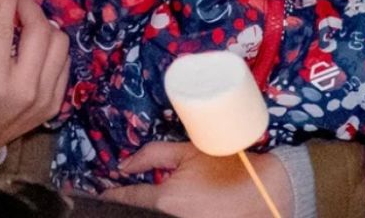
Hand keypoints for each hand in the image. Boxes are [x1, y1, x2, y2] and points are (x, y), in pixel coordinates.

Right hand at [0, 0, 68, 155]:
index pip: (4, 29)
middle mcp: (24, 92)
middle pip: (39, 31)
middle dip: (28, 6)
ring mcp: (43, 100)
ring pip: (58, 43)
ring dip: (42, 26)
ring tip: (25, 23)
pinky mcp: (54, 105)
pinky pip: (64, 62)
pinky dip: (51, 47)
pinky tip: (35, 46)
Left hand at [101, 142, 292, 217]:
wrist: (267, 190)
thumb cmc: (227, 165)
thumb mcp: (189, 151)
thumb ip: (152, 155)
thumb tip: (123, 165)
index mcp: (167, 200)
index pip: (127, 199)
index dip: (110, 194)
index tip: (97, 191)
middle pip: (137, 211)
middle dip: (128, 203)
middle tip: (118, 195)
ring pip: (151, 215)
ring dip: (146, 207)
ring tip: (138, 198)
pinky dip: (164, 211)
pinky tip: (162, 205)